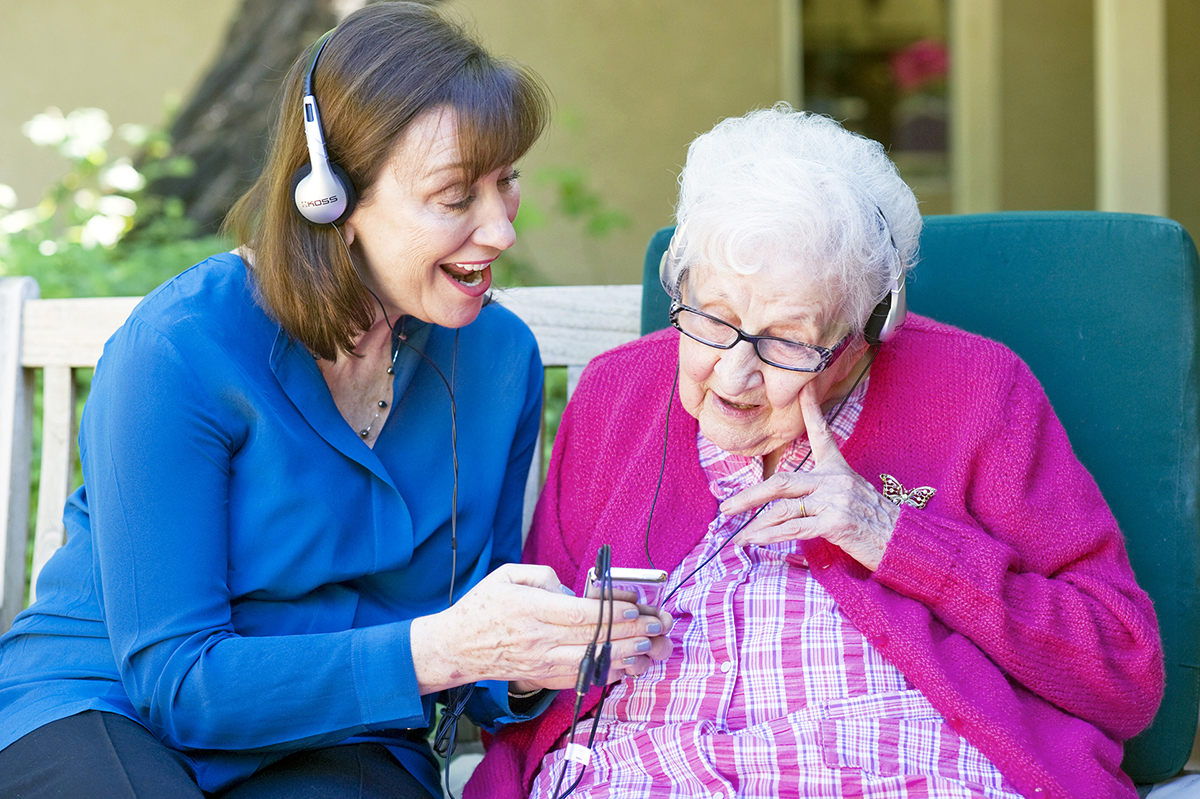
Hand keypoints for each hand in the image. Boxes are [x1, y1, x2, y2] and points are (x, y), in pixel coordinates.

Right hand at [409, 563, 672, 694]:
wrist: (455, 647)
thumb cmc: (481, 607)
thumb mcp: (507, 575)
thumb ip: (543, 575)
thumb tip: (572, 590)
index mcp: (532, 610)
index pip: (580, 614)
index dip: (613, 612)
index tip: (636, 607)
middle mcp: (539, 640)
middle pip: (593, 638)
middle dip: (630, 632)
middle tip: (656, 625)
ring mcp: (541, 663)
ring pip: (591, 662)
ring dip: (625, 655)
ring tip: (650, 646)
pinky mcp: (541, 677)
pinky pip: (580, 677)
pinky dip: (606, 672)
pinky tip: (627, 665)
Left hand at [720, 382, 899, 570]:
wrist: (904, 543)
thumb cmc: (876, 523)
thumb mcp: (852, 496)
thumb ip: (823, 492)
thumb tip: (789, 501)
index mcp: (839, 469)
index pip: (822, 435)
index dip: (811, 410)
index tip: (803, 387)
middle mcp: (834, 480)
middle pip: (781, 482)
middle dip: (749, 496)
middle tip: (726, 506)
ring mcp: (835, 500)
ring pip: (783, 509)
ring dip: (756, 525)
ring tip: (737, 536)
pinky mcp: (836, 523)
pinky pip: (794, 529)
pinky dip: (770, 537)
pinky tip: (754, 542)